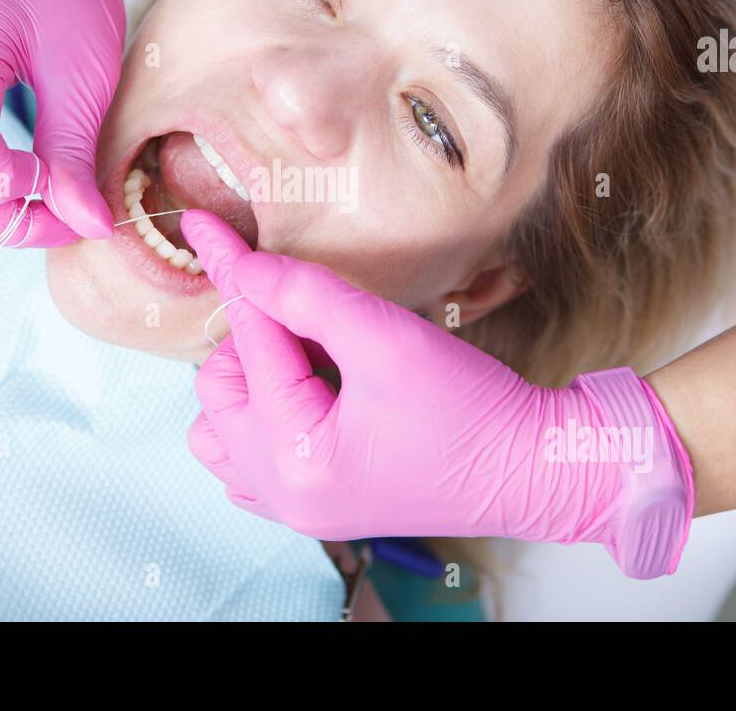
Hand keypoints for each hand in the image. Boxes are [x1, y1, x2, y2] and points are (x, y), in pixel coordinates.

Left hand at [180, 210, 696, 578]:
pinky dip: (265, 417)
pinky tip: (311, 392)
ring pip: (224, 430)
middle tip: (314, 319)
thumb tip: (244, 268)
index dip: (232, 273)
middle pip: (219, 390)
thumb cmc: (474, 407)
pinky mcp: (318, 509)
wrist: (533, 469)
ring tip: (313, 359)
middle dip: (254, 341)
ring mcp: (296, 511)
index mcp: (295, 456)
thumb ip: (306, 297)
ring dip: (253, 381)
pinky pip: (251, 462)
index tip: (201, 224)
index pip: (246, 342)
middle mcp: (282, 495)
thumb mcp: (388, 337)